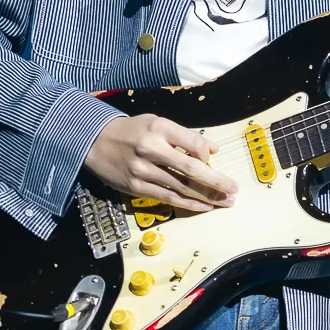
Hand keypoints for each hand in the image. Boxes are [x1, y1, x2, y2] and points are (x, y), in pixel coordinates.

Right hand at [83, 114, 235, 211]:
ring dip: (206, 196)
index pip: (193, 144)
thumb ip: (185, 136)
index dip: (206, 154)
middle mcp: (151, 149)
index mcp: (159, 128)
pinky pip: (167, 198)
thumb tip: (213, 149)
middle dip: (216, 181)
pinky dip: (188, 203)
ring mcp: (142, 170)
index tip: (212, 160)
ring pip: (181, 187)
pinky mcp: (136, 187)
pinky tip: (203, 206)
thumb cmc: (132, 131)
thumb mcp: (158, 123)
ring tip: (225, 201)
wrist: (95, 142)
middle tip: (234, 189)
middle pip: (191, 169)